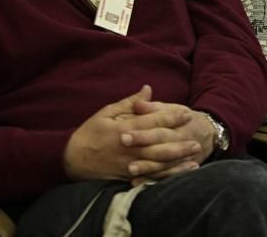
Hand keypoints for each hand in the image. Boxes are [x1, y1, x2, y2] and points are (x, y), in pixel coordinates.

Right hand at [63, 85, 199, 181]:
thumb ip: (129, 103)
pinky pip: (149, 176)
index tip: (187, 114)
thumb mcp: (106, 113)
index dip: (171, 117)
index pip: (152, 122)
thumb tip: (148, 90)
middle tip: (197, 140)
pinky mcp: (127, 176)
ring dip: (177, 160)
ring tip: (194, 157)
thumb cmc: (89, 133)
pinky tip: (179, 174)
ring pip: (157, 163)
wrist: (70, 159)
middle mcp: (129, 147)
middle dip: (180, 142)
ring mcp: (128, 164)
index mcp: (124, 129)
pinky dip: (166, 175)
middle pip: (159, 145)